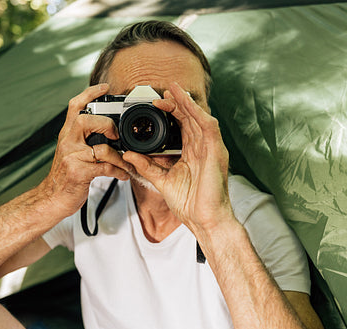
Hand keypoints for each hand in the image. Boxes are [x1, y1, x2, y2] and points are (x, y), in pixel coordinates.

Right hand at [35, 84, 131, 218]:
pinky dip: (118, 171)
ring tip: (128, 163)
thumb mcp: (71, 152)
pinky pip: (105, 168)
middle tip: (117, 135)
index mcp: (67, 134)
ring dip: (120, 157)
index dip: (89, 93)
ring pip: (101, 148)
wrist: (51, 199)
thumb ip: (84, 139)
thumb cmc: (65, 176)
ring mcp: (71, 157)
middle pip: (85, 120)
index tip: (104, 87)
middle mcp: (67, 142)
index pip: (75, 106)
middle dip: (107, 124)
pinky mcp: (78, 173)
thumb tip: (108, 130)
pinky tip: (123, 175)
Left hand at [123, 82, 233, 234]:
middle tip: (163, 90)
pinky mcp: (217, 152)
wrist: (203, 220)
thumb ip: (146, 166)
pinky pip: (209, 127)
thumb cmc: (189, 204)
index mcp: (192, 153)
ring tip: (173, 90)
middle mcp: (203, 147)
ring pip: (200, 117)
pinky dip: (198, 113)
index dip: (171, 112)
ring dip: (186, 102)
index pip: (182, 125)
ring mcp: (211, 148)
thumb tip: (128, 154)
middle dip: (177, 102)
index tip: (156, 103)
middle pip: (190, 117)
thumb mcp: (161, 180)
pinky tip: (187, 104)